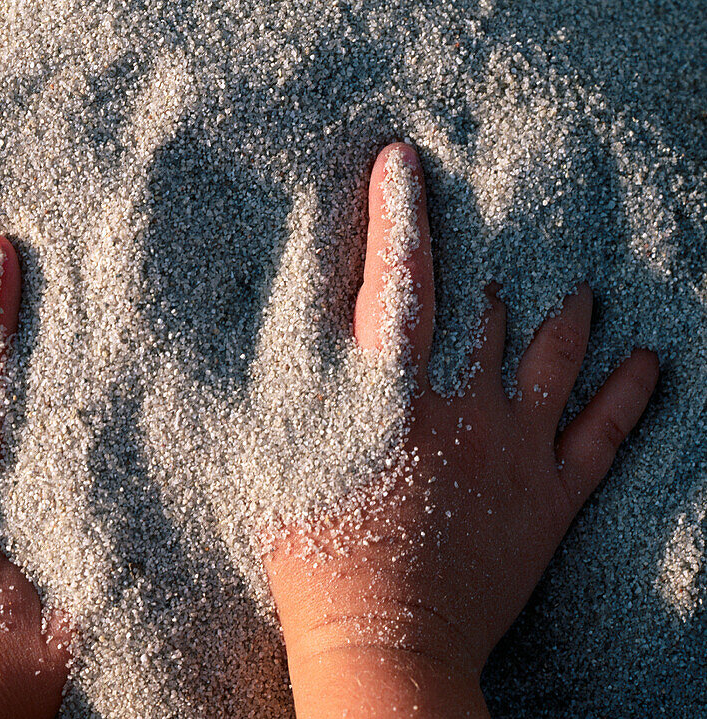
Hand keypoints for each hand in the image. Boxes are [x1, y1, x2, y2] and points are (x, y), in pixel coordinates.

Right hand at [264, 144, 658, 717]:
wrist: (383, 641)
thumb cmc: (316, 555)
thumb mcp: (280, 458)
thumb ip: (297, 388)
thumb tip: (305, 332)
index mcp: (390, 393)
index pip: (399, 280)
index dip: (400, 214)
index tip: (404, 163)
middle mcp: (462, 405)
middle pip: (484, 311)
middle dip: (485, 266)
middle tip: (493, 237)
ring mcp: (514, 449)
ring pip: (556, 357)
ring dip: (567, 316)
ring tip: (582, 288)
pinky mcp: (550, 498)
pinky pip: (606, 433)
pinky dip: (633, 393)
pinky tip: (651, 358)